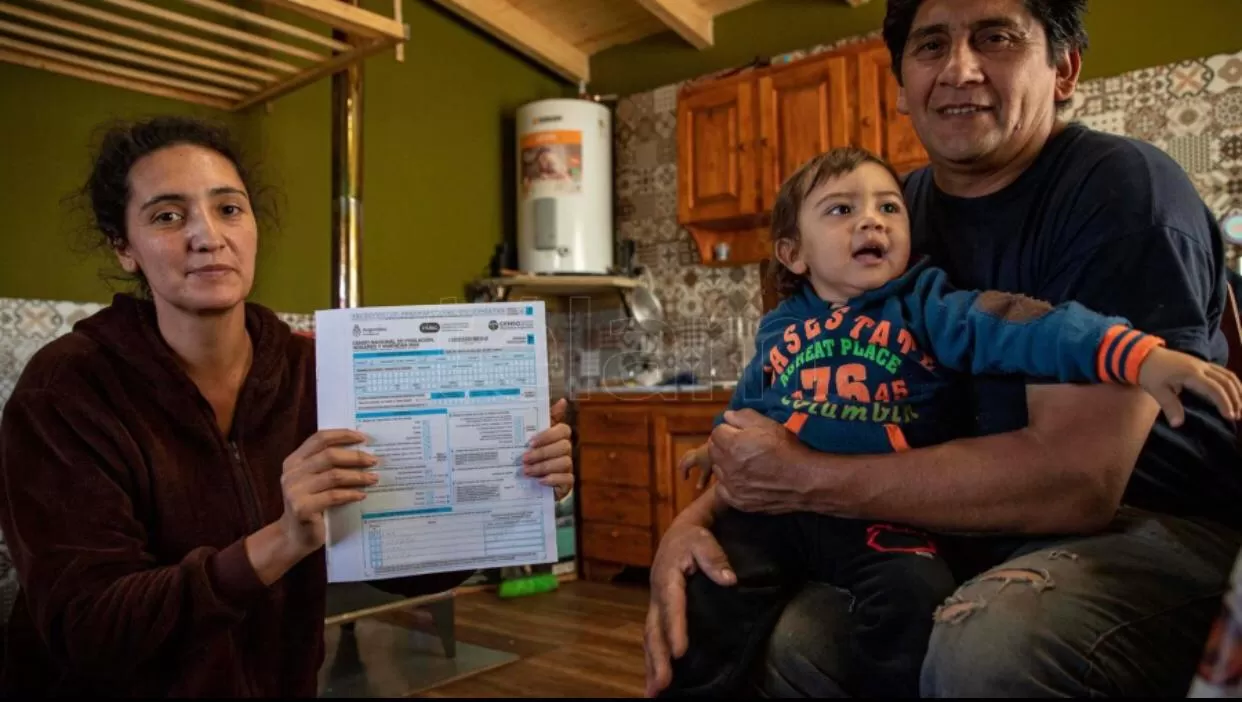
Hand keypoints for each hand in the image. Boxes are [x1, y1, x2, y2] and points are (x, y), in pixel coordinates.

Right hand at [278, 429, 378, 553]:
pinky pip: (334, 496)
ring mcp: (295, 491)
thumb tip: (362, 451)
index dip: (342, 435)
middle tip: (374, 461)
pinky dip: (351, 494)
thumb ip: (327, 466)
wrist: (294, 536)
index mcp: (294, 461)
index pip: (319, 439)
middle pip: (329, 455)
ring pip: (334, 476)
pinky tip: (362, 495)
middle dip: (355, 457)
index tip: (363, 438)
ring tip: (373, 478)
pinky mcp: (302, 508)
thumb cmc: (311, 505)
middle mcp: (291, 473)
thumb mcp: (314, 481)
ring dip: (358, 476)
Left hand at [522, 398, 574, 500]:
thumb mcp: (534, 437)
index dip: (548, 435)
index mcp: (559, 437)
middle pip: (564, 446)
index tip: (530, 442)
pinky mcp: (568, 483)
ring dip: (543, 467)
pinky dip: (553, 479)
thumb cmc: (533, 455)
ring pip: (564, 462)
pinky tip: (540, 481)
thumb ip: (546, 419)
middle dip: (542, 452)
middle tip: (524, 458)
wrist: (529, 482)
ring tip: (526, 471)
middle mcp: (566, 450)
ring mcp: (568, 467)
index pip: (563, 430)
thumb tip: (563, 400)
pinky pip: (567, 479)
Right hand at [644, 513, 735, 696]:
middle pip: (654, 629)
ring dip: (651, 665)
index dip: (675, 628)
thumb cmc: (694, 538)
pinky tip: (656, 680)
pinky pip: (653, 638)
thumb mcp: (704, 539)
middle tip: (663, 684)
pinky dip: (653, 660)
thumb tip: (729, 579)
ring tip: (653, 693)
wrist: (678, 533)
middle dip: (658, 658)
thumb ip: (715, 557)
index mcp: (667, 577)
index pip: (671, 605)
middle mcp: (657, 594)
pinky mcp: (659, 612)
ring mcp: (655, 605)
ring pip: (650, 638)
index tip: (680, 652)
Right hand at [678, 442, 712, 490]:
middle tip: (680, 469)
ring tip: (688, 464)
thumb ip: (703, 479)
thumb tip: (698, 489)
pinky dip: (694, 457)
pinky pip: (696, 452)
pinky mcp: (706, 447)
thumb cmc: (714, 459)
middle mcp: (696, 453)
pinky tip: (699, 460)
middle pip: (686, 457)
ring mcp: (701, 449)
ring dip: (687, 459)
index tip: (684, 480)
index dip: (683, 473)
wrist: (722, 446)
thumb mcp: (708, 471)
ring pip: (691, 453)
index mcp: (694, 458)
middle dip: (682, 463)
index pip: (685, 465)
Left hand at [708, 409, 812, 513]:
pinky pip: (722, 489)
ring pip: (718, 469)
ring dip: (725, 464)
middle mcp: (727, 466)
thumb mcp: (769, 424)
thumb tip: (727, 416)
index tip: (740, 432)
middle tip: (741, 446)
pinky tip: (744, 479)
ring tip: (745, 463)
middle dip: (724, 445)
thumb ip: (743, 417)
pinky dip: (729, 483)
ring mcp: (731, 486)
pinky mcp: (737, 501)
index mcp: (733, 444)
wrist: (805, 480)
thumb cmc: (788, 449)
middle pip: (714, 450)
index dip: (729, 430)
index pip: (717, 431)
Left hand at [1138, 347, 1241, 426]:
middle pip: (1226, 381)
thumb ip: (1170, 406)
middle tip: (1238, 415)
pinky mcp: (1202, 364)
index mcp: (1191, 374)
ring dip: (1237, 390)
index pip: (1214, 388)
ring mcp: (1203, 364)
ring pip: (1228, 375)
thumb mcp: (1156, 390)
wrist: (1144, 355)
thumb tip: (1178, 424)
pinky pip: (1223, 372)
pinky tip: (1234, 393)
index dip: (1224, 402)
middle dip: (1235, 398)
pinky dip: (1232, 383)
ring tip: (1241, 406)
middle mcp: (1201, 366)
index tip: (1230, 416)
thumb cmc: (1150, 373)